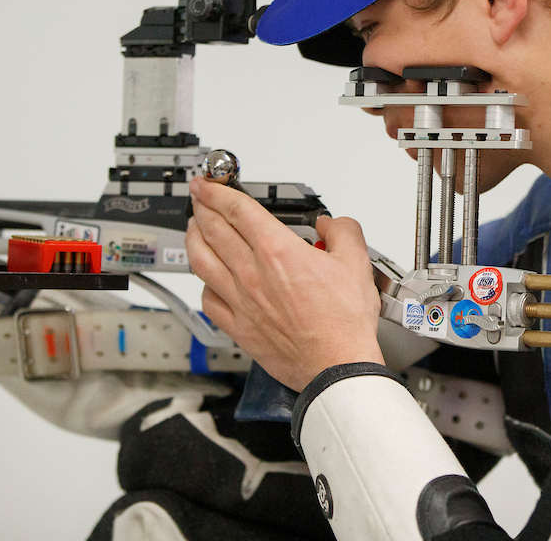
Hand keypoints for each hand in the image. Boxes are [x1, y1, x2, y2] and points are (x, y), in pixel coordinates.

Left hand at [185, 177, 384, 391]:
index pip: (237, 210)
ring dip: (193, 239)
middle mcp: (252, 274)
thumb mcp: (357, 263)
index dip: (217, 192)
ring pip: (201, 262)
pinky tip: (208, 278)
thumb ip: (343, 232)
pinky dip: (204, 283)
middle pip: (213, 230)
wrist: (336, 365)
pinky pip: (208, 299)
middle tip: (198, 198)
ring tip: (194, 229)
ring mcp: (240, 301)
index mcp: (278, 252)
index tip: (208, 184)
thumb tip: (332, 224)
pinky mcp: (238, 326)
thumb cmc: (344, 323)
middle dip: (201, 207)